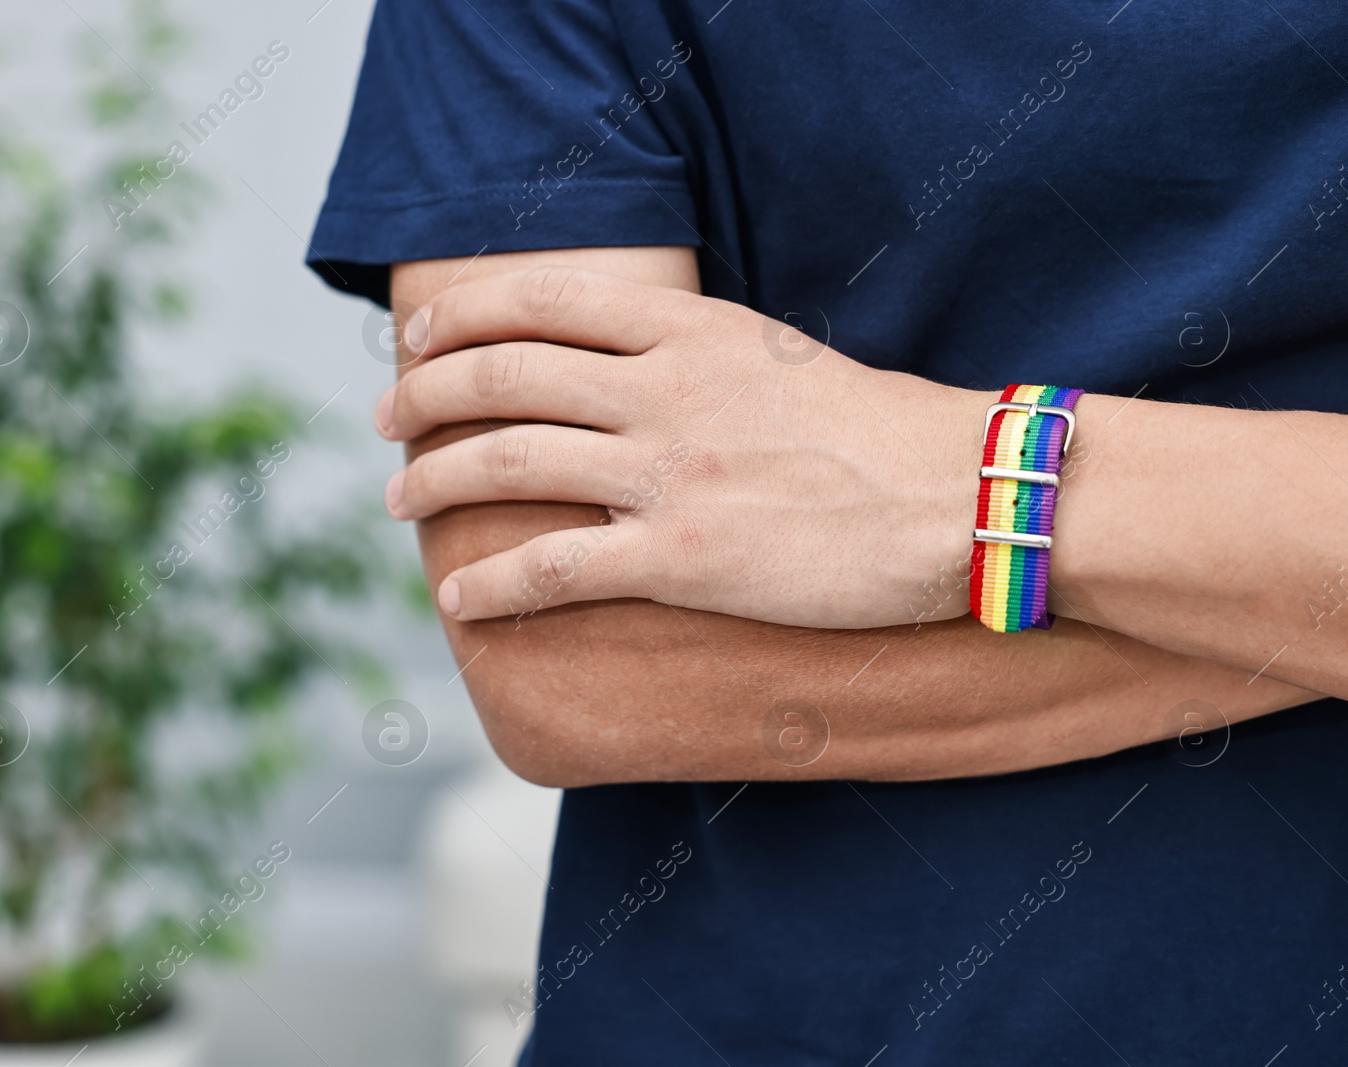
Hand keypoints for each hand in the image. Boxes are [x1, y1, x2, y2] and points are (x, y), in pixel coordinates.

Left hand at [377, 266, 993, 628]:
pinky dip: (490, 584)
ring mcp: (666, 472)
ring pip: (505, 463)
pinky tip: (458, 600)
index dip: (461, 314)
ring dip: (431, 482)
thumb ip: (694, 355)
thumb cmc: (879, 431)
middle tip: (388, 420)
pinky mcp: (682, 557)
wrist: (959, 496)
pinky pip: (551, 567)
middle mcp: (662, 389)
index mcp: (688, 329)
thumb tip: (626, 374)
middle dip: (423, 396)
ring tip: (397, 502)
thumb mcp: (776, 358)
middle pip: (501, 375)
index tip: (417, 336)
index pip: (541, 299)